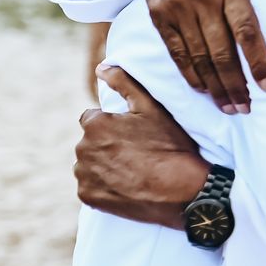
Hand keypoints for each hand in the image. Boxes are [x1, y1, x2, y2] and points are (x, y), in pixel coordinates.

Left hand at [79, 66, 209, 230]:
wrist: (183, 191)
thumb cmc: (170, 147)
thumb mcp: (153, 108)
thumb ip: (124, 82)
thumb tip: (101, 68)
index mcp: (94, 124)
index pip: (93, 120)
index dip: (115, 127)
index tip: (134, 137)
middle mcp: (82, 148)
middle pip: (90, 143)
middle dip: (107, 146)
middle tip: (136, 155)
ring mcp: (84, 175)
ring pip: (89, 165)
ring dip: (103, 167)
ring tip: (132, 172)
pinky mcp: (88, 197)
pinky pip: (90, 188)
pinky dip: (103, 188)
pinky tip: (126, 187)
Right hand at [121, 0, 265, 113]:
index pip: (246, 29)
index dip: (258, 59)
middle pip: (221, 51)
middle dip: (236, 84)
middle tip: (247, 108)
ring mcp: (178, 10)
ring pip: (199, 57)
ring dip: (215, 86)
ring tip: (229, 107)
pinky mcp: (159, 17)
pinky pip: (176, 52)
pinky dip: (190, 74)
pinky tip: (203, 89)